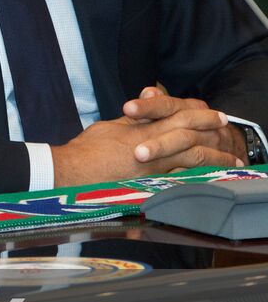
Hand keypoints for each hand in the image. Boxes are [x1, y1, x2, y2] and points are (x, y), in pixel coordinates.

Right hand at [51, 95, 242, 187]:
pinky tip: (211, 180)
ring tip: (230, 161)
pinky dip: (199, 178)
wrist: (70, 173)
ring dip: (215, 159)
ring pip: (193, 160)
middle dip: (214, 135)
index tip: (216, 116)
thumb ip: (133, 124)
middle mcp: (151, 147)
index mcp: (142, 130)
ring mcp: (152, 169)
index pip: (179, 117)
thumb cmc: (84, 151)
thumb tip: (146, 116)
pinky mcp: (149, 186)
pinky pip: (182, 181)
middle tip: (230, 134)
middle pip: (192, 137)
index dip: (201, 115)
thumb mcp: (109, 128)